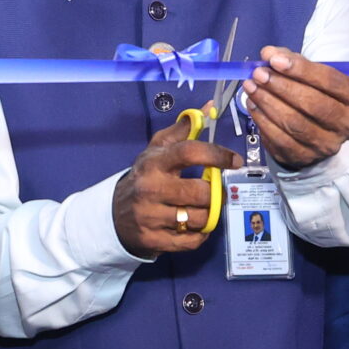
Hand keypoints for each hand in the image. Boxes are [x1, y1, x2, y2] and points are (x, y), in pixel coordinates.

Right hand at [110, 120, 242, 258]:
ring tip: (202, 209)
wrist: (115, 215)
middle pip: (201, 192)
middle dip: (215, 193)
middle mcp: (151, 189)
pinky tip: (195, 226)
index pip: (189, 153)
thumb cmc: (145, 178)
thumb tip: (208, 108)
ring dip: (208, 215)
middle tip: (214, 192)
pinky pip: (192, 241)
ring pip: (200, 218)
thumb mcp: (157, 150)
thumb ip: (183, 130)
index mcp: (154, 163)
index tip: (234, 160)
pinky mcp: (153, 240)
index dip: (216, 154)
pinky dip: (201, 235)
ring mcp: (151, 217)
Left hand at [243, 48, 348, 169]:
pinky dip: (262, 120)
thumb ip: (291, 60)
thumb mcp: (311, 73)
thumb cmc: (315, 94)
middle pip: (313, 103)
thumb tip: (269, 54)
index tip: (275, 60)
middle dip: (281, 86)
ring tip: (251, 86)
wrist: (316, 131)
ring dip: (267, 101)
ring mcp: (327, 145)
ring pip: (294, 122)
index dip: (301, 69)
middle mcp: (347, 124)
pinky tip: (253, 105)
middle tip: (259, 73)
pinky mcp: (306, 157)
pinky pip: (280, 139)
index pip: (330, 81)